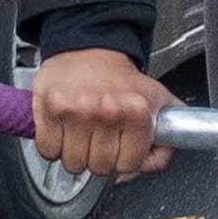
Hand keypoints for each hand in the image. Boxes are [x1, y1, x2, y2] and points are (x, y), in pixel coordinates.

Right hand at [30, 47, 174, 180]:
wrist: (91, 50)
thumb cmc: (122, 80)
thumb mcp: (159, 103)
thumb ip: (170, 140)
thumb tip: (146, 167)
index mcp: (137, 111)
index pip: (128, 165)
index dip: (124, 161)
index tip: (121, 149)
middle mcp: (106, 110)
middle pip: (100, 168)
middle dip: (100, 159)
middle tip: (100, 140)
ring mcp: (75, 110)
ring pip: (73, 163)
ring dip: (76, 155)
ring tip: (82, 135)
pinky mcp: (48, 107)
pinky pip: (48, 150)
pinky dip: (53, 147)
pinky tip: (64, 132)